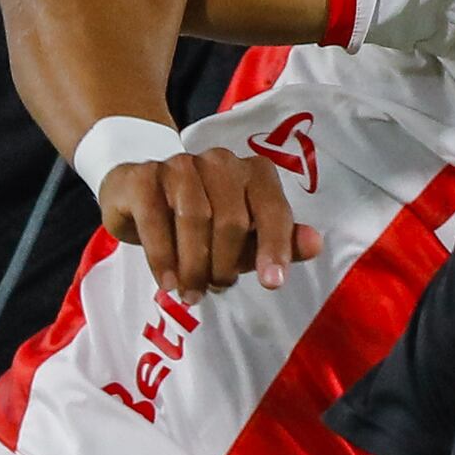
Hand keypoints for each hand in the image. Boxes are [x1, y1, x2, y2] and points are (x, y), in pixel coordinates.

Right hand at [101, 148, 321, 299]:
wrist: (138, 196)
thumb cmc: (201, 223)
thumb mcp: (243, 238)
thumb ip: (277, 241)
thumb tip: (315, 244)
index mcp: (254, 173)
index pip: (272, 209)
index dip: (275, 246)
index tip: (272, 283)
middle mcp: (220, 161)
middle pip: (232, 218)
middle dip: (224, 264)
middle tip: (215, 289)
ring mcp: (180, 164)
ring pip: (194, 217)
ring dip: (194, 265)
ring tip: (191, 292)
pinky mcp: (144, 176)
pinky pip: (156, 218)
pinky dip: (163, 256)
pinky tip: (167, 282)